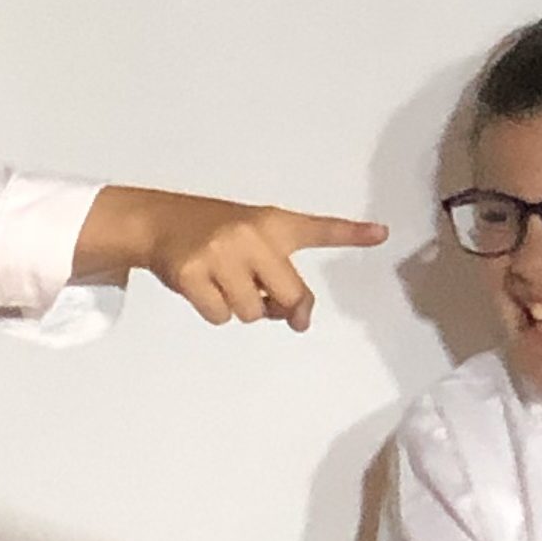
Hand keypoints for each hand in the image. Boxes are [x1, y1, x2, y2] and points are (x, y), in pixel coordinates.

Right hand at [75, 187, 386, 331]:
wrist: (159, 221)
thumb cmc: (214, 233)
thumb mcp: (253, 237)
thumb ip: (279, 274)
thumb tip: (297, 319)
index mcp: (274, 223)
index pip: (319, 229)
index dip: (352, 233)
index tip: (382, 233)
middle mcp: (252, 235)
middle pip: (290, 297)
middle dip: (278, 307)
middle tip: (260, 294)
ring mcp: (221, 254)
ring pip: (252, 313)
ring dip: (241, 309)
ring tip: (223, 282)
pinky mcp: (192, 274)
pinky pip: (220, 316)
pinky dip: (214, 311)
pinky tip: (202, 287)